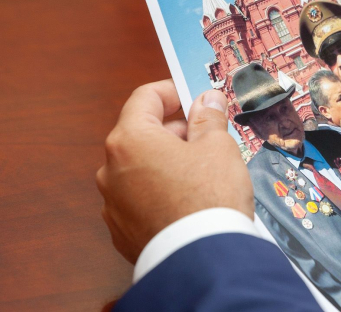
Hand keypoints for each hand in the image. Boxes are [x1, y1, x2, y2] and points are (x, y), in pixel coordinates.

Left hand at [96, 79, 253, 263]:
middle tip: (208, 137)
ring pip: (141, 167)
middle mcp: (111, 169)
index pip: (145, 98)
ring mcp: (113, 202)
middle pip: (142, 133)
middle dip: (175, 130)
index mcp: (130, 140)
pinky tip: (188, 200)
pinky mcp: (121, 230)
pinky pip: (140, 198)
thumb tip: (207, 100)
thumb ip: (209, 117)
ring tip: (202, 172)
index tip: (194, 96)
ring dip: (167, 161)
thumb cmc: (209, 198)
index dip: (173, 91)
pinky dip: (160, 190)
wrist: (203, 260)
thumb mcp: (218, 147)